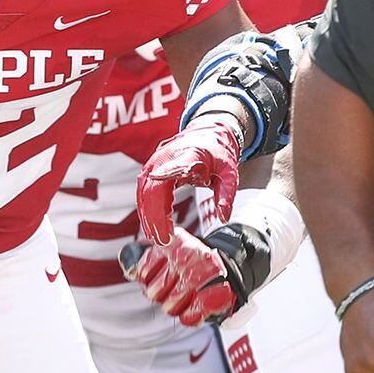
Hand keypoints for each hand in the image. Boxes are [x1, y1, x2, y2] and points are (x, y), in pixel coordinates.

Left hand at [121, 230, 237, 323]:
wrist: (226, 266)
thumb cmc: (189, 262)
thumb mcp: (167, 252)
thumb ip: (144, 260)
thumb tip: (130, 271)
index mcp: (172, 241)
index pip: (144, 273)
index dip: (149, 281)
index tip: (160, 276)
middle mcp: (186, 255)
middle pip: (154, 293)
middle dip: (162, 296)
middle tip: (175, 289)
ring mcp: (201, 273)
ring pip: (170, 307)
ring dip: (176, 307)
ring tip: (186, 297)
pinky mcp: (217, 293)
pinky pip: (189, 317)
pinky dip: (190, 317)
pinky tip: (194, 309)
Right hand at [136, 120, 241, 244]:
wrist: (208, 132)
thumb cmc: (219, 153)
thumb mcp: (230, 173)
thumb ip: (227, 194)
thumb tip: (223, 218)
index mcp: (191, 154)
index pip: (176, 166)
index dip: (165, 179)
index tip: (157, 194)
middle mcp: (168, 155)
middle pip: (154, 187)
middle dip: (156, 216)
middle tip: (163, 240)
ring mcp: (156, 160)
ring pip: (144, 190)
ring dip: (147, 215)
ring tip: (157, 238)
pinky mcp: (151, 167)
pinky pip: (143, 190)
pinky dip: (145, 209)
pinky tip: (152, 225)